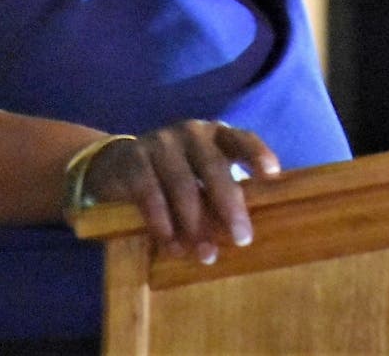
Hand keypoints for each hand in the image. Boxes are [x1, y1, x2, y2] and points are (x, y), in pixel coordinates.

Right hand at [80, 120, 279, 263]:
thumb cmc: (174, 178)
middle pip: (213, 166)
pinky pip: (150, 193)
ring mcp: (160, 142)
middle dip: (229, 204)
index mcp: (215, 135)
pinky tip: (172, 246)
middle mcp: (190, 133)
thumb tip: (247, 231)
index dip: (257, 154)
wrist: (115, 166)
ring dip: (195, 224)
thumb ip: (223, 193)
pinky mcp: (133, 160)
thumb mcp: (201, 178)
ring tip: (206, 255)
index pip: (241, 139)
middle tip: (242, 239)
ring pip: (182, 184)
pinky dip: (162, 222)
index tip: (272, 175)